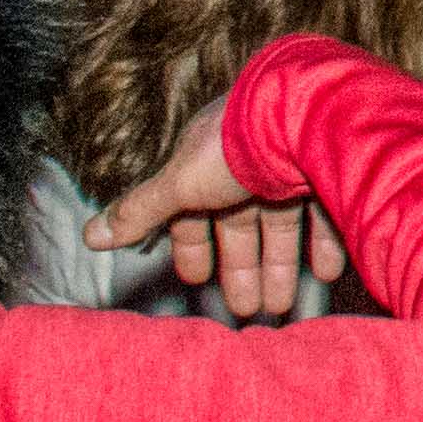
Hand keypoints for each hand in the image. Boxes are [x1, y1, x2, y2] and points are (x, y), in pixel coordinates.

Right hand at [83, 90, 348, 319]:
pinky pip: (327, 210)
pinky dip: (325, 243)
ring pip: (283, 221)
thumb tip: (90, 236)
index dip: (193, 244)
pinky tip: (325, 273)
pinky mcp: (332, 168)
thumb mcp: (179, 182)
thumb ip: (140, 211)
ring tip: (280, 305)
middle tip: (248, 311)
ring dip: (281, 264)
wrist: (306, 111)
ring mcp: (294, 162)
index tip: (195, 280)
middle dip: (243, 267)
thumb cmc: (235, 145)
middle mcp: (251, 160)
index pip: (195, 208)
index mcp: (210, 160)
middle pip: (242, 222)